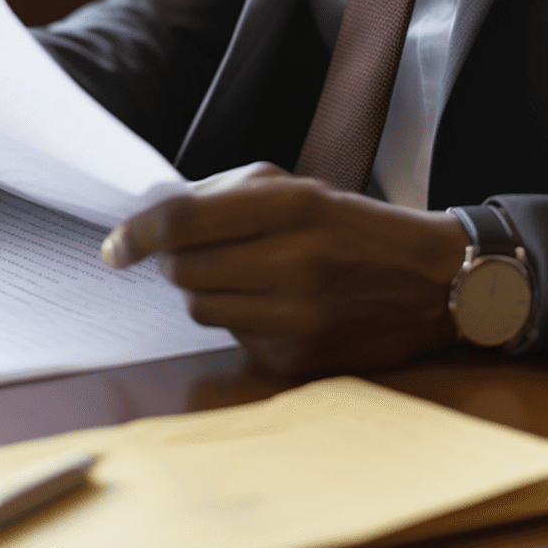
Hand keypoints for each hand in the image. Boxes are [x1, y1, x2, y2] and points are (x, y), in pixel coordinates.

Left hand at [102, 163, 469, 375]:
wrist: (430, 283)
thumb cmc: (358, 227)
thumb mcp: (301, 188)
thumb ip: (228, 194)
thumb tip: (159, 216)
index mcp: (293, 207)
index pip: (184, 222)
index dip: (138, 232)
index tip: (117, 244)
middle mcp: (294, 263)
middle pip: (183, 270)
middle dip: (174, 259)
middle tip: (193, 250)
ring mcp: (296, 319)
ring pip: (200, 308)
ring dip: (204, 288)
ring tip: (241, 273)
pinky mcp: (297, 360)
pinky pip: (233, 338)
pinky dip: (239, 319)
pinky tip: (274, 304)